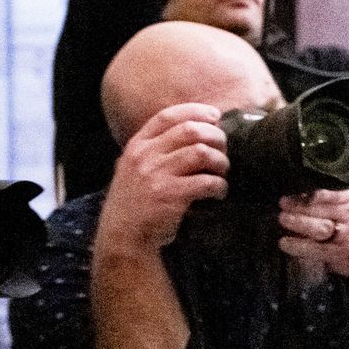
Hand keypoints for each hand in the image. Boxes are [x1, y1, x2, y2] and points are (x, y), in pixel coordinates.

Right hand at [99, 104, 230, 253]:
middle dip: (216, 137)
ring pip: (202, 152)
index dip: (195, 111)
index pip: (167, 116)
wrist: (123, 237)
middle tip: (224, 150)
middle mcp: (144, 156)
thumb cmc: (136, 202)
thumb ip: (156, 150)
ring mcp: (156, 175)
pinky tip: (219, 192)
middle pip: (190, 130)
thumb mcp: (135, 168)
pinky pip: (206, 181)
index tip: (215, 116)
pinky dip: (220, 186)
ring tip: (223, 172)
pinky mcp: (170, 195)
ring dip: (221, 161)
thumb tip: (196, 130)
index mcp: (137, 146)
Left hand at [276, 189, 348, 280]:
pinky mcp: (339, 253)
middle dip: (299, 205)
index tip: (293, 189)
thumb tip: (301, 192)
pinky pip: (315, 248)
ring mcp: (347, 234)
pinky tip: (285, 243)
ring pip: (318, 226)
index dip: (309, 191)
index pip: (330, 191)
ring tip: (283, 219)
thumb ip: (335, 197)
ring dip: (298, 222)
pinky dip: (297, 245)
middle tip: (283, 203)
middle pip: (322, 207)